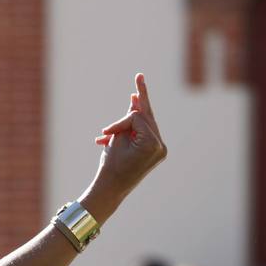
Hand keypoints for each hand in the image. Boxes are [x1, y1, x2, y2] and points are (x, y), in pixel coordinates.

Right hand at [92, 73, 167, 200]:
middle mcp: (160, 146)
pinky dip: (134, 129)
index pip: (136, 118)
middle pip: (148, 116)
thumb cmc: (111, 165)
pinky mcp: (156, 153)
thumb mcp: (117, 138)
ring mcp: (160, 150)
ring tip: (137, 90)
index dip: (119, 123)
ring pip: (146, 124)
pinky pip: (145, 134)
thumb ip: (128, 118)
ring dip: (135, 115)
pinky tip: (134, 109)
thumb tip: (136, 100)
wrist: (111, 190)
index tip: (104, 134)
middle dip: (141, 99)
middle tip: (140, 76)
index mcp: (152, 144)